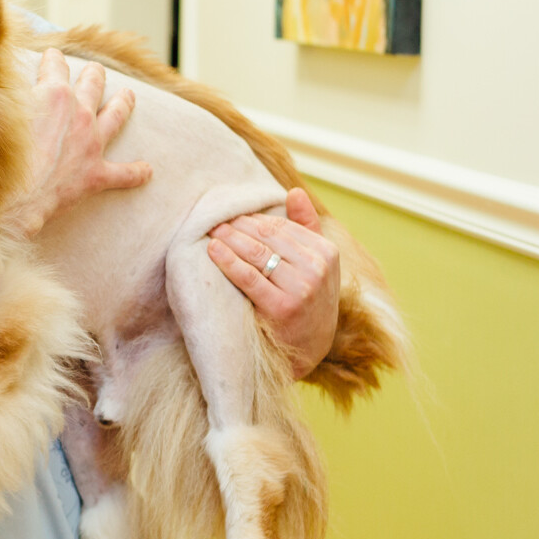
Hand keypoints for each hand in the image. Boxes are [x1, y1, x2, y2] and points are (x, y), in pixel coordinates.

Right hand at [7, 48, 153, 236]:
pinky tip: (147, 171)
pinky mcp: (96, 175)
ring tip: (129, 96)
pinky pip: (123, 174)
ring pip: (115, 116)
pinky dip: (136, 172)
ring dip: (123, 104)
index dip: (52, 60)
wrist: (12, 199)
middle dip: (93, 75)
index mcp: (54, 94)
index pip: (55, 66)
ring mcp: (91, 144)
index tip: (52, 56)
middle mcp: (79, 114)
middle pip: (92, 85)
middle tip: (95, 70)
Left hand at [207, 188, 339, 377]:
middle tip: (214, 220)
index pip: (281, 226)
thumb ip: (308, 227)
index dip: (253, 219)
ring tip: (211, 231)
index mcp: (327, 252)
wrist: (309, 348)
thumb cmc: (309, 298)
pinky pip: (248, 277)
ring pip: (256, 253)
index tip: (233, 216)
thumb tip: (295, 191)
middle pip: (267, 237)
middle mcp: (317, 268)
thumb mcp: (318, 264)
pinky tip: (213, 250)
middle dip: (238, 226)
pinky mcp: (282, 308)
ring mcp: (301, 289)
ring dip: (230, 238)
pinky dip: (227, 260)